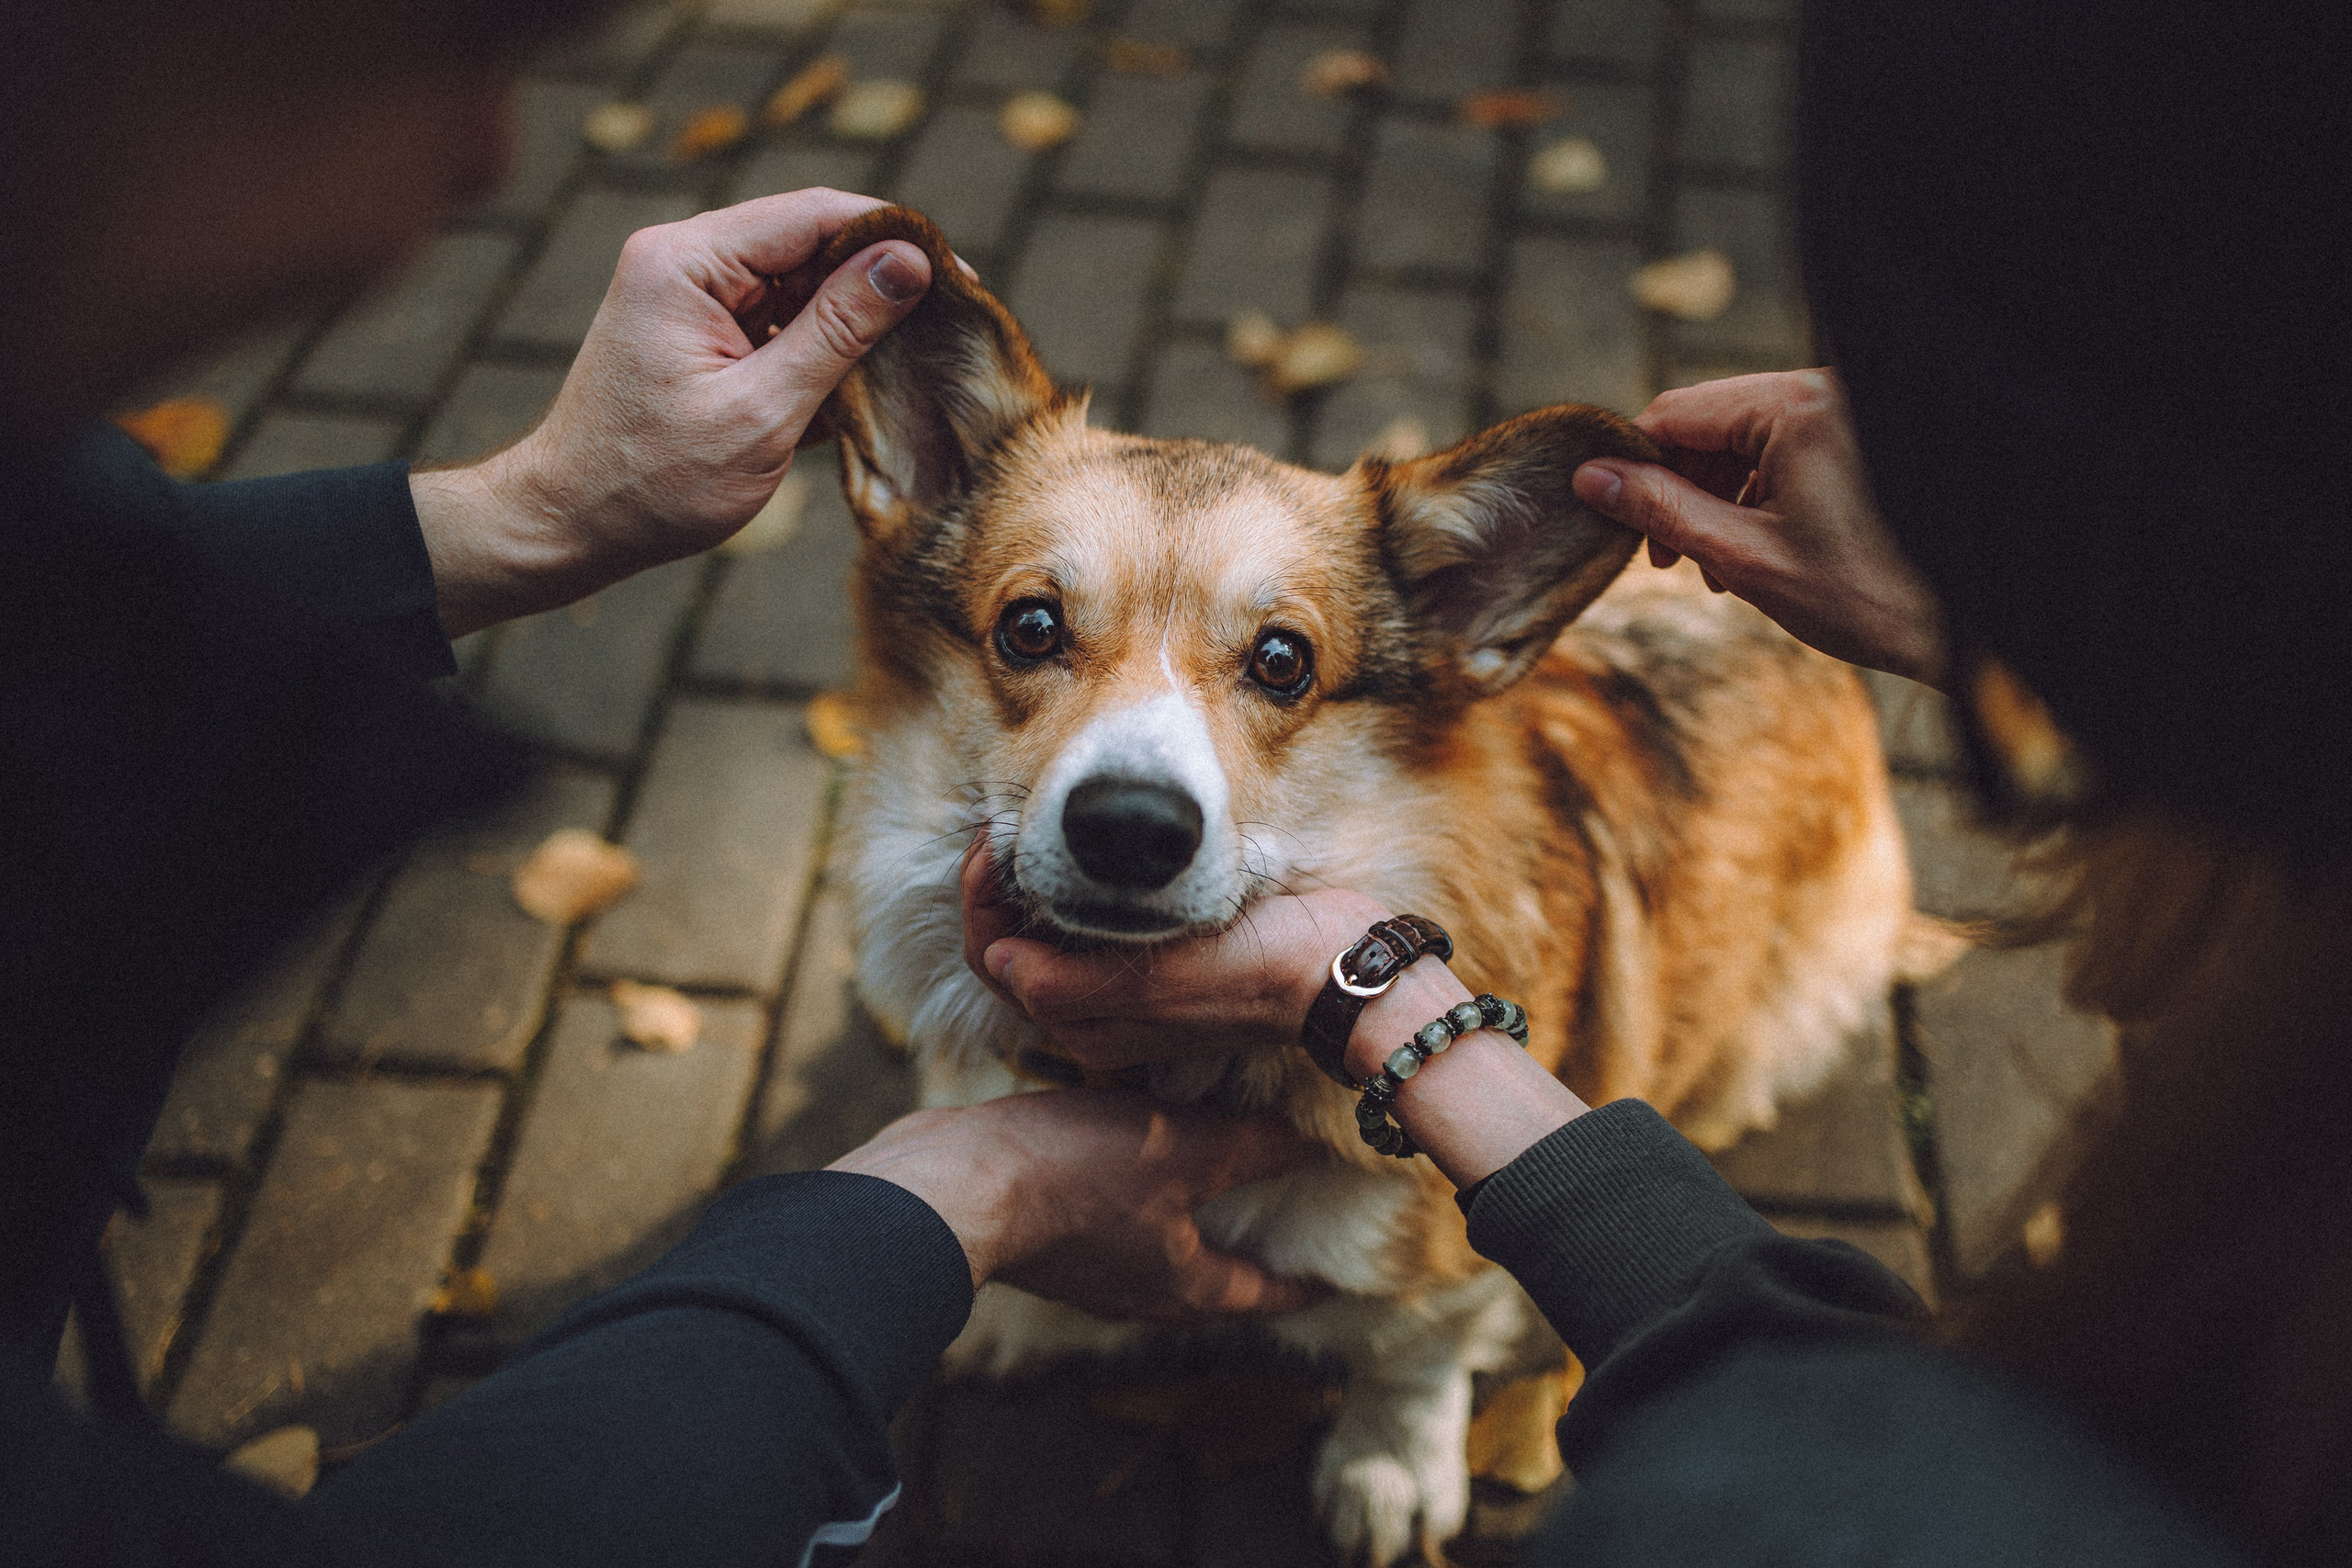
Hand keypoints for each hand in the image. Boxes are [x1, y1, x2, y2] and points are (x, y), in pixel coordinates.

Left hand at [413, 188, 935, 635]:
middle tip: (953, 314)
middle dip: (880, 276)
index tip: (958, 274)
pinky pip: (778, 318)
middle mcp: (683, 260)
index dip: (891, 236)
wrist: (569, 526)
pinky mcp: (699, 332)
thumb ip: (839, 330)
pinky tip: (870, 376)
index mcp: (685, 262)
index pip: (812, 216)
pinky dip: (823, 344)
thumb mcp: (762, 410)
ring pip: (799, 282)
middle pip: (808, 241)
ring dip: (856, 316)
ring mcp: (689, 295)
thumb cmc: (654, 482)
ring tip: (922, 349)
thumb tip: (910, 262)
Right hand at [827, 1090, 1326, 1319]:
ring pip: (1162, 1245)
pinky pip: (1115, 1217)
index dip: (1309, 1281)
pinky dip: (1141, 1189)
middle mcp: (1139, 1291)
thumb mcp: (1182, 1147)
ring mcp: (1088, 1267)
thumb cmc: (1072, 1174)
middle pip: (1214, 1277)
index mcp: (1183, 1287)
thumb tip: (1316, 1144)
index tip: (1340, 1273)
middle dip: (1252, 1247)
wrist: (950, 1185)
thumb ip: (1254, 1147)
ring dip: (1193, 1213)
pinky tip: (1138, 1142)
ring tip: (1218, 1166)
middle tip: (1288, 1210)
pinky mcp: (1048, 1234)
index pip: (1267, 1295)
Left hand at [961, 837, 1387, 1069]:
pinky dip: (1068, 894)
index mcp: (1087, 1023)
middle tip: (1009, 821)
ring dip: (1029, 886)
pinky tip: (1083, 855)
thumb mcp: (1166, 979)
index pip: (992, 957)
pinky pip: (1085, 932)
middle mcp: (1096, 1015)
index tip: (999, 835)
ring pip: (1045, 938)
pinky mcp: (1156, 967)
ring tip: (1035, 827)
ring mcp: (1125, 993)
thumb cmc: (1263, 972)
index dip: (981, 897)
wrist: (1343, 974)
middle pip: (1010, 948)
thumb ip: (1078, 984)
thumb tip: (1001, 965)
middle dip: (996, 886)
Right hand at [1568, 370, 1945, 684]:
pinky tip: (1752, 552)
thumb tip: (1593, 479)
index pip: (1676, 411)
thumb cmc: (1865, 596)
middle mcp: (1825, 391)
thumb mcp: (1744, 556)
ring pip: (1746, 439)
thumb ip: (1662, 510)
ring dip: (1714, 497)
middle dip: (1677, 487)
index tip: (1609, 513)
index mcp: (1794, 407)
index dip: (1631, 462)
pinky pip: (1785, 449)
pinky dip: (1757, 494)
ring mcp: (1848, 411)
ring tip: (1711, 568)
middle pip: (1710, 423)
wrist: (1963, 627)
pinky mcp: (1862, 437)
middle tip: (1661, 556)